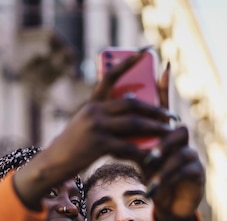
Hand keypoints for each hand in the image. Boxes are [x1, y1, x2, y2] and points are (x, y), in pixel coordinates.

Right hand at [13, 49, 173, 208]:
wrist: (55, 162)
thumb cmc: (74, 145)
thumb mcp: (86, 123)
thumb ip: (106, 116)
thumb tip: (133, 108)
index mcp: (92, 103)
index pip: (110, 76)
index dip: (128, 63)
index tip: (145, 52)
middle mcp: (94, 111)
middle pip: (132, 104)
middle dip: (155, 109)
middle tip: (170, 115)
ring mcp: (96, 127)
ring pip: (134, 123)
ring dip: (154, 127)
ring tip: (168, 132)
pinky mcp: (99, 144)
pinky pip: (128, 147)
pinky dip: (143, 152)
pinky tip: (153, 156)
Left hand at [140, 126, 204, 220]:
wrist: (170, 207)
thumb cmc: (156, 182)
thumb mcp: (145, 168)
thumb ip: (137, 154)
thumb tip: (117, 145)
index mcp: (171, 139)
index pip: (167, 123)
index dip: (156, 123)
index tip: (137, 132)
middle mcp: (184, 144)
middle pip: (181, 131)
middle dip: (165, 143)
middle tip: (148, 159)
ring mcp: (193, 158)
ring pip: (181, 156)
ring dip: (164, 171)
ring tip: (149, 185)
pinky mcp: (199, 174)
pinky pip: (186, 172)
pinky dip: (169, 182)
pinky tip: (155, 191)